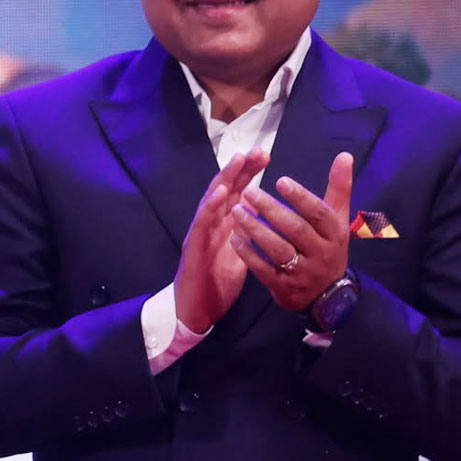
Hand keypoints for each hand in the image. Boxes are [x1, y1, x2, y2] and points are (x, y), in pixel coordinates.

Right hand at [174, 148, 269, 331]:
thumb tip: (262, 215)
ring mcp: (200, 233)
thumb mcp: (240, 255)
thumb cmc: (217, 283)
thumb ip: (248, 234)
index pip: (236, 192)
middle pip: (225, 189)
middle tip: (257, 150)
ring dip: (225, 179)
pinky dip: (210, 206)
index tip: (265, 155)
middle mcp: (211, 224)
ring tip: (238, 161)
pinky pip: (202, 223)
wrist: (197, 310)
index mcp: (224, 225)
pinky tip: (220, 193)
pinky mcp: (194, 247)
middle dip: (240, 169)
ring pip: (211, 200)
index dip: (249, 173)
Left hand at [231, 152, 353, 311]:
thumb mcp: (337, 219)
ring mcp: (303, 272)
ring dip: (255, 229)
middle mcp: (321, 252)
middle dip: (271, 210)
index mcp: (335, 233)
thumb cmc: (328, 246)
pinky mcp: (285, 287)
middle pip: (295, 229)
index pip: (319, 213)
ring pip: (278, 249)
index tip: (280, 179)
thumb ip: (339, 188)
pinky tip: (234, 238)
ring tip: (236, 211)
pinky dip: (248, 254)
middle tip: (248, 191)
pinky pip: (264, 269)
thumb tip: (344, 155)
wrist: (328, 294)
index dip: (300, 197)